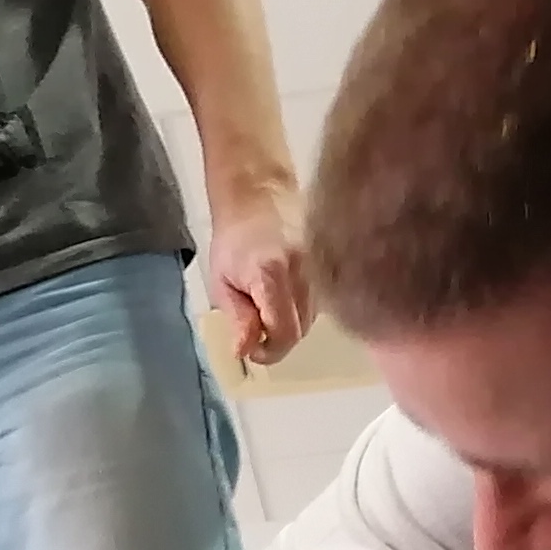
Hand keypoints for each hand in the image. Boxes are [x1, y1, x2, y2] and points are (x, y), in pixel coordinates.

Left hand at [206, 182, 312, 366]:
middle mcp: (303, 272)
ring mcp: (320, 268)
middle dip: (278, 340)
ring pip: (312, 320)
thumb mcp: (222, 282)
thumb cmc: (233, 241)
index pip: (284, 332)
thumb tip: (244, 352)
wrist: (259, 198)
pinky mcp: (329, 267)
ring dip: (290, 325)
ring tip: (267, 307)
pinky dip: (301, 310)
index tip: (253, 349)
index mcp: (271, 275)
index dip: (269, 350)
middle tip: (256, 330)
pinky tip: (284, 296)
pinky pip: (319, 304)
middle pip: (301, 330)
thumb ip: (238, 318)